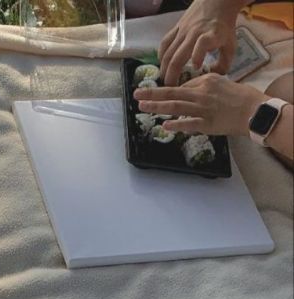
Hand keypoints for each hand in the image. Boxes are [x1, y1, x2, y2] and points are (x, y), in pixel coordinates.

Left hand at [135, 74, 266, 135]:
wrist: (253, 110)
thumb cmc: (238, 97)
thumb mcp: (220, 83)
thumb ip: (203, 87)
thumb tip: (187, 92)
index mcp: (205, 82)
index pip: (181, 86)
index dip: (164, 91)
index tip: (150, 93)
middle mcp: (202, 93)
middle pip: (173, 93)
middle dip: (152, 94)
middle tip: (136, 95)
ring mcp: (203, 109)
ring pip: (176, 106)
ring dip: (158, 106)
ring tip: (143, 107)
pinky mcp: (207, 124)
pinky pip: (189, 124)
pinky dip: (176, 124)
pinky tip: (164, 125)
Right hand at [158, 0, 239, 85]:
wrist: (217, 3)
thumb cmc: (223, 29)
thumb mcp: (230, 46)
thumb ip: (223, 65)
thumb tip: (208, 78)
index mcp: (210, 35)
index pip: (202, 43)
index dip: (198, 55)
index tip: (197, 67)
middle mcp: (194, 33)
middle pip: (177, 56)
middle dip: (171, 76)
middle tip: (172, 89)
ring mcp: (182, 31)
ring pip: (168, 53)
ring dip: (164, 70)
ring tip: (166, 81)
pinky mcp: (175, 28)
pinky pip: (164, 44)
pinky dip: (161, 57)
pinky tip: (163, 66)